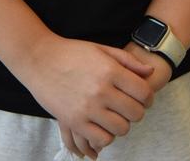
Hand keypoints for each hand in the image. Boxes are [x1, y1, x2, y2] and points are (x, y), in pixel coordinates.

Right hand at [60, 43, 172, 157]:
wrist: (39, 59)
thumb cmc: (71, 52)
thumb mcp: (101, 49)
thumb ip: (128, 61)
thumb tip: (150, 72)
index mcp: (110, 70)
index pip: (144, 92)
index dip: (148, 97)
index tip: (143, 98)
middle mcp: (101, 90)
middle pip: (136, 113)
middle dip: (136, 111)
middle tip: (128, 106)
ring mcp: (88, 108)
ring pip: (121, 129)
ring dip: (121, 124)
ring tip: (114, 115)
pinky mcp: (74, 121)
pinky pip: (102, 139)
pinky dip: (106, 135)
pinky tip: (101, 125)